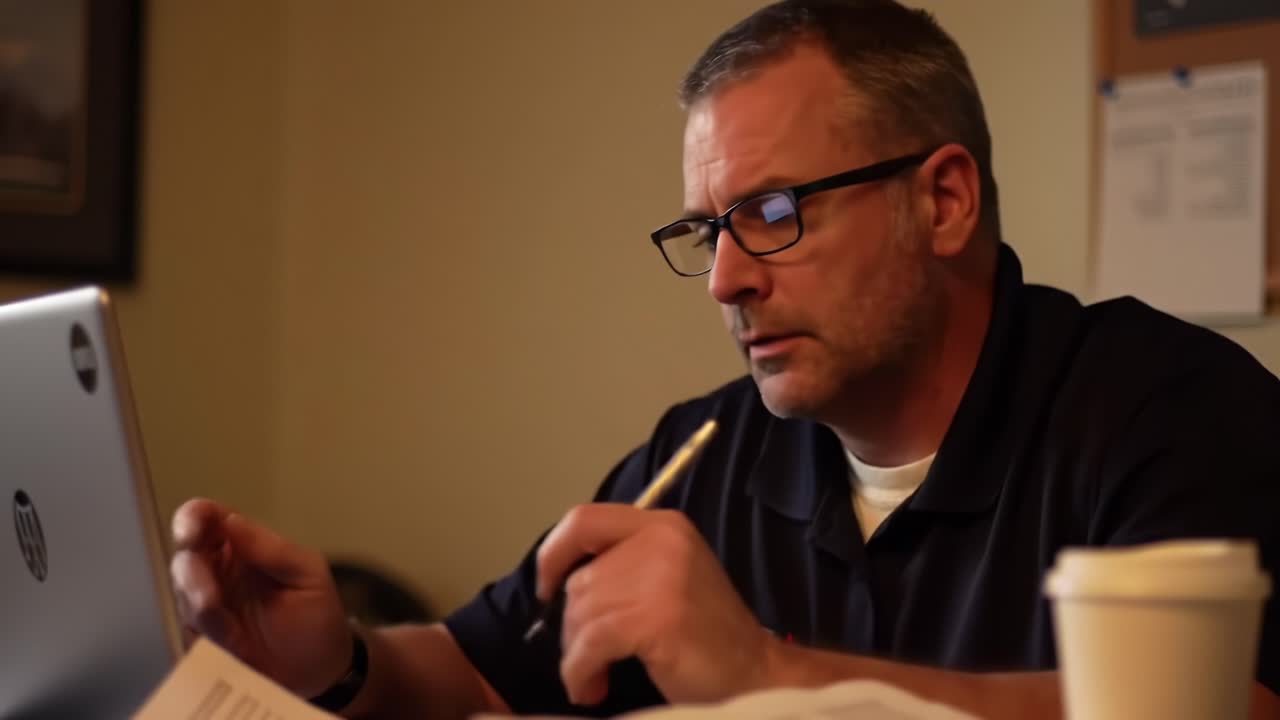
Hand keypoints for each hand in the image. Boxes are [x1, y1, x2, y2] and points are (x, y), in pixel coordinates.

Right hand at [170, 498, 351, 696]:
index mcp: (243, 546)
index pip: (206, 519)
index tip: (191, 531)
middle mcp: (217, 572)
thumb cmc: (316, 616)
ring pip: (182, 596)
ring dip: (196, 604)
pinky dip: (203, 634)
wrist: (320, 674)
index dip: (192, 518)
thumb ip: (271, 549)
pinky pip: (188, 633)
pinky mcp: (201, 643)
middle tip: (209, 593)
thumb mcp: (307, 575)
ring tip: (218, 616)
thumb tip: (230, 520)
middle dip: (191, 571)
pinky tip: (224, 641)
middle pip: (185, 557)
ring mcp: (205, 608)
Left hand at [536, 503, 774, 705]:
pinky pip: (592, 643)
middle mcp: (661, 540)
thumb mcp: (668, 576)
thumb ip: (623, 565)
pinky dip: (580, 671)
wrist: (756, 672)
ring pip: (581, 614)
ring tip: (592, 677)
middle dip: (572, 626)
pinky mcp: (657, 617)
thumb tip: (558, 582)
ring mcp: (662, 577)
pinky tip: (592, 688)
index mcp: (662, 525)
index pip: (584, 520)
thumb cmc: (706, 634)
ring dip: (577, 655)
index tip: (545, 589)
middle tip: (587, 657)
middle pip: (579, 579)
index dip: (553, 553)